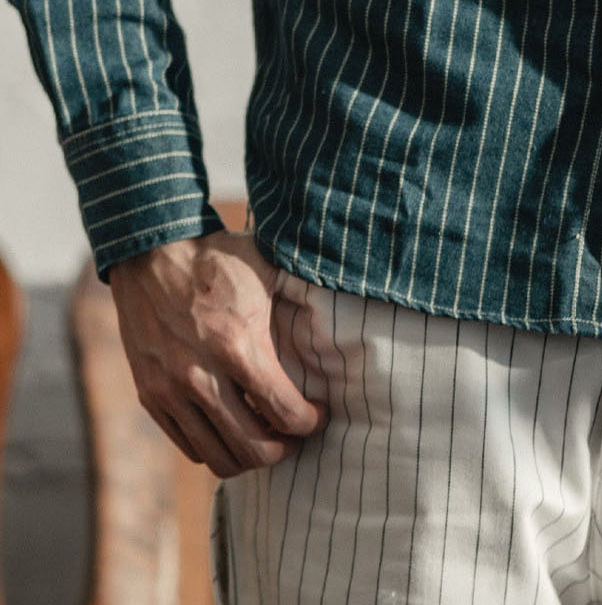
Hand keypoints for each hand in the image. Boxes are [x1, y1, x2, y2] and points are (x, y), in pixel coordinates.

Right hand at [108, 230, 328, 478]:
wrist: (152, 254)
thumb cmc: (219, 260)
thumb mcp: (268, 270)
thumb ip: (301, 297)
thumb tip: (341, 314)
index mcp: (237, 344)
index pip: (284, 410)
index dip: (310, 422)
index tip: (320, 413)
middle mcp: (200, 376)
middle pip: (253, 448)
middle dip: (284, 448)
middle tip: (296, 433)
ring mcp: (171, 391)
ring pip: (219, 458)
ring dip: (251, 456)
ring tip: (267, 435)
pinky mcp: (151, 397)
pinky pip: (190, 447)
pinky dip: (217, 448)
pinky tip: (234, 428)